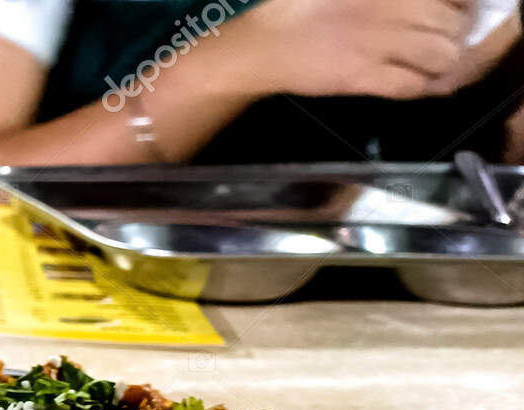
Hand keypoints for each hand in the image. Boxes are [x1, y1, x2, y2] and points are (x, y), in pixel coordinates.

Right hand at [223, 0, 479, 99]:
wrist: (260, 43)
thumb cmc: (296, 6)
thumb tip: (420, 3)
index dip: (464, 3)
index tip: (464, 6)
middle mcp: (386, 12)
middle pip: (450, 24)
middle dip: (461, 30)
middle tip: (456, 33)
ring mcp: (374, 47)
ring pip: (440, 55)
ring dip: (450, 58)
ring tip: (444, 57)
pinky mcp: (361, 79)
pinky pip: (411, 85)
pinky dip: (429, 84)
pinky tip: (431, 80)